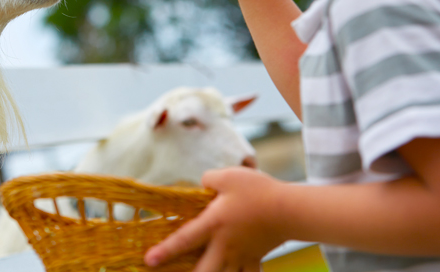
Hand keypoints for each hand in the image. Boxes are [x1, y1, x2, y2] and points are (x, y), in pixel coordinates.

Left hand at [144, 167, 286, 271]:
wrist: (290, 209)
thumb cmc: (257, 190)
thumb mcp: (227, 176)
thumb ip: (208, 180)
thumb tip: (202, 186)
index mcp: (214, 223)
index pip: (184, 239)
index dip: (165, 251)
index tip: (149, 261)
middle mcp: (225, 245)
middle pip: (204, 271)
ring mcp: (241, 255)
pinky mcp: (256, 258)